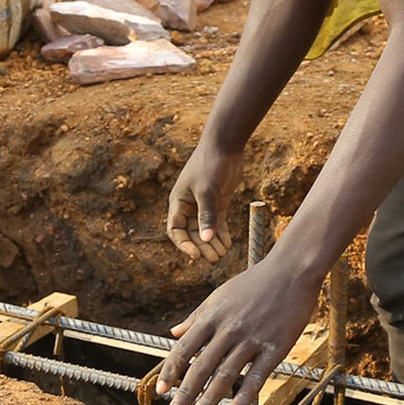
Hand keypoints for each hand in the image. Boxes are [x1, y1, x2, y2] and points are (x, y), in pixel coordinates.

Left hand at [162, 259, 317, 404]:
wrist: (292, 270)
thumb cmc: (253, 283)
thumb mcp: (219, 295)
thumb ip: (196, 316)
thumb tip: (173, 333)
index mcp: (212, 316)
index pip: (184, 348)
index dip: (171, 371)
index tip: (160, 390)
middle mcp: (229, 328)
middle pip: (202, 366)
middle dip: (185, 393)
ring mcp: (253, 338)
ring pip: (226, 374)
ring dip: (209, 399)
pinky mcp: (276, 347)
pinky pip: (256, 375)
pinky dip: (244, 396)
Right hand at [167, 137, 245, 262]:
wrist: (225, 145)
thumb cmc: (211, 165)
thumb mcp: (208, 191)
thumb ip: (207, 215)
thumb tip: (206, 240)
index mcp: (179, 202)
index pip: (176, 230)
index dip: (184, 245)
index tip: (196, 255)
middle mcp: (189, 206)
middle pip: (192, 234)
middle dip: (202, 247)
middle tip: (214, 259)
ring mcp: (204, 205)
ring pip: (206, 231)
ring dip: (212, 244)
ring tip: (222, 254)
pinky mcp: (219, 203)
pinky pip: (218, 223)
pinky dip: (222, 235)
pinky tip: (228, 244)